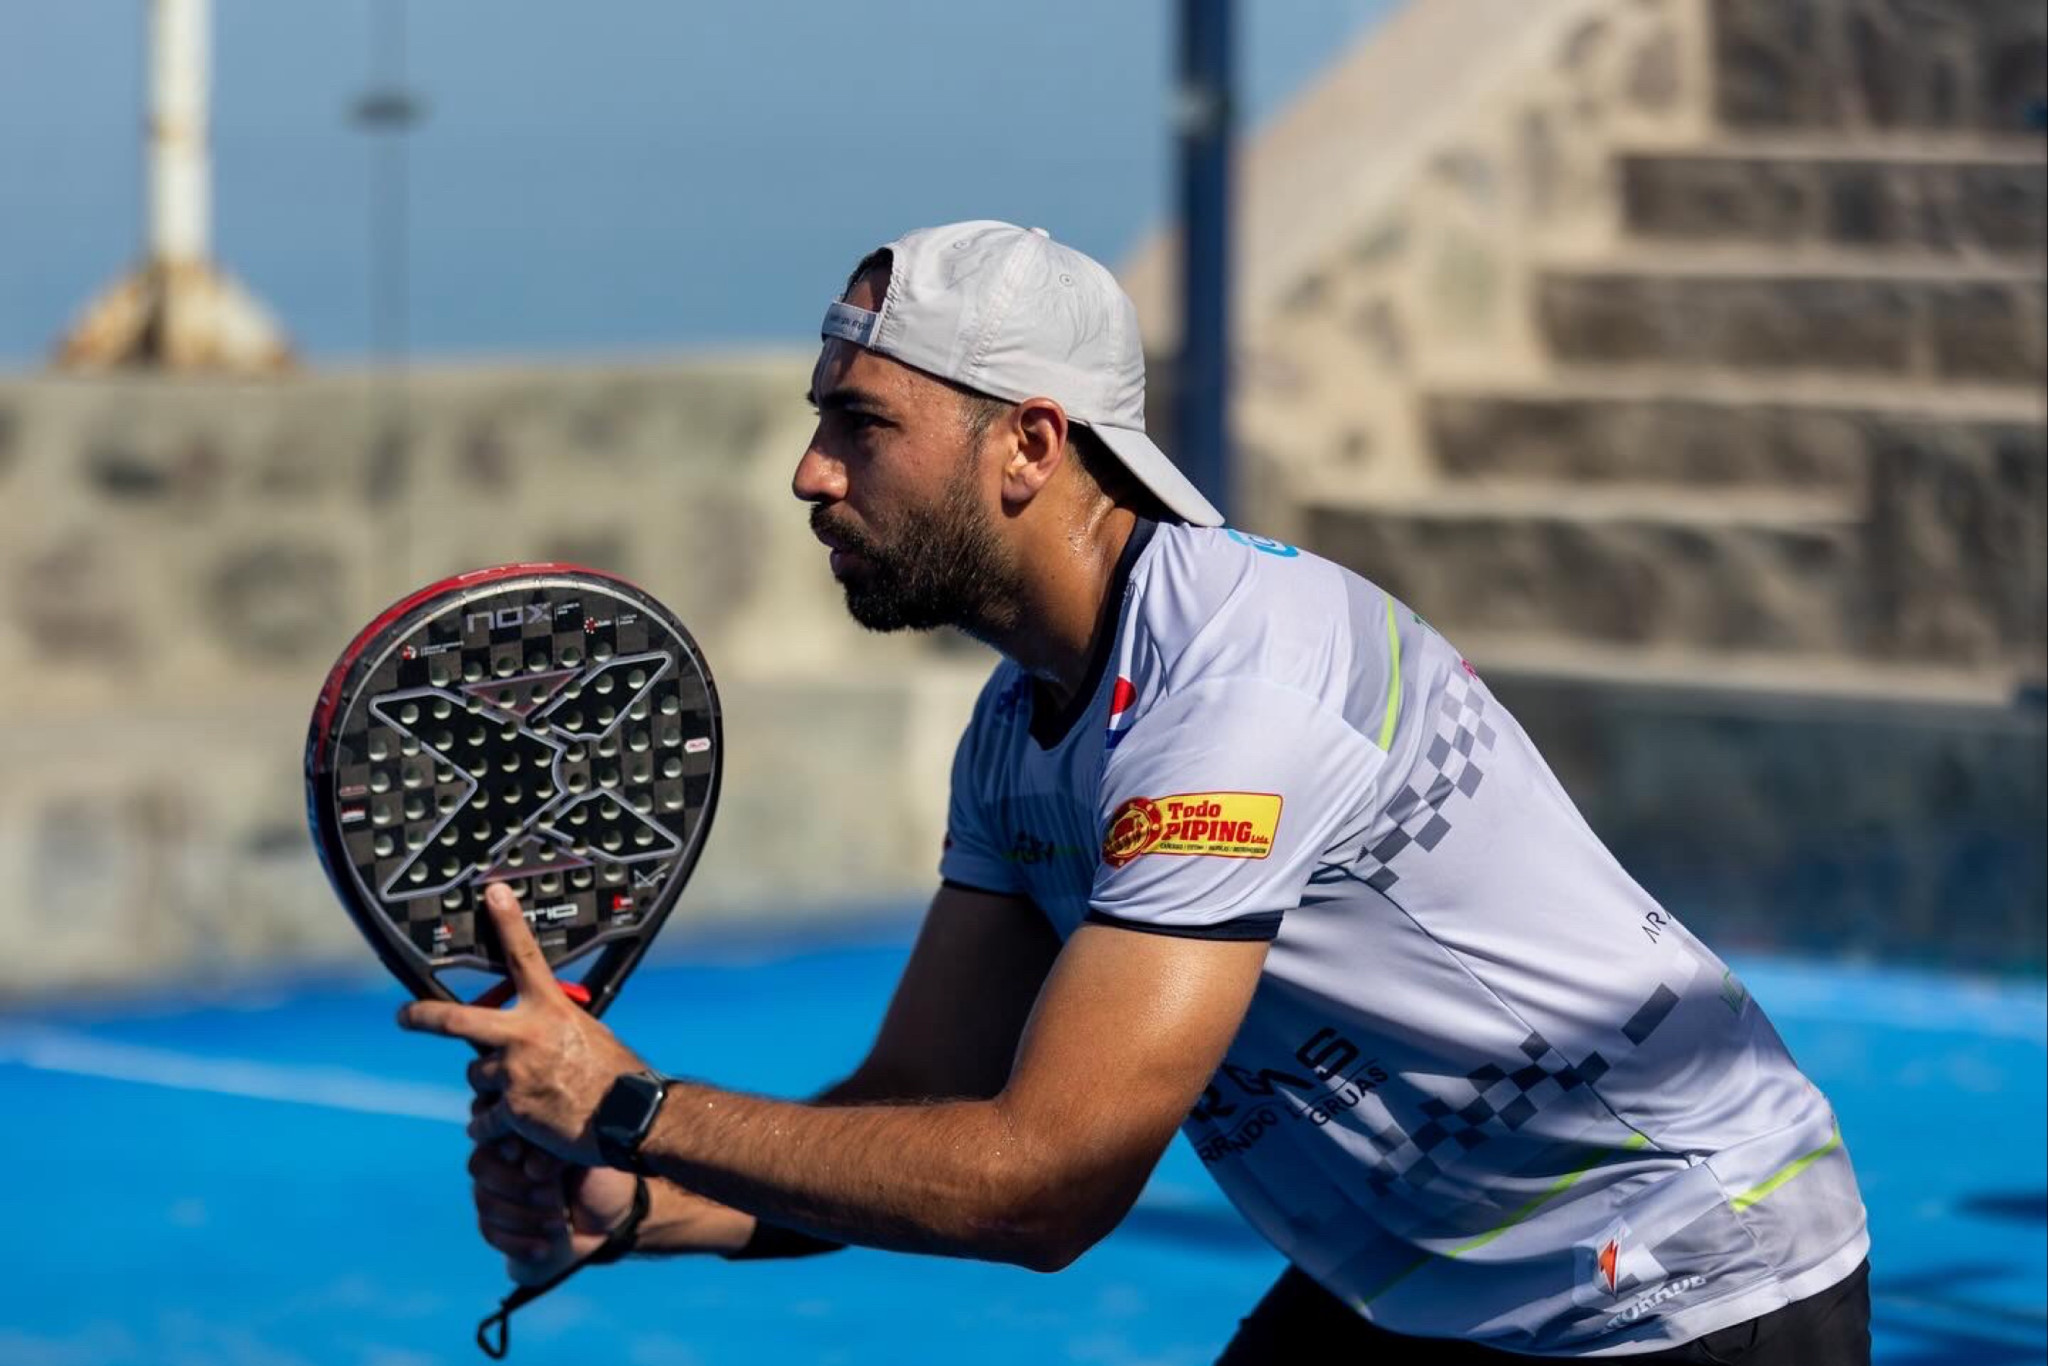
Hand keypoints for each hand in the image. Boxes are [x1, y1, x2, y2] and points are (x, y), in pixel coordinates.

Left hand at [397, 881, 651, 1164]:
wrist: (630, 1115)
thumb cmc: (616, 1075)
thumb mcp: (590, 1032)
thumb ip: (553, 1026)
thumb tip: (534, 1031)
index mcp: (551, 1009)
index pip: (524, 956)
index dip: (507, 921)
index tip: (493, 896)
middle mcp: (525, 1035)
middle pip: (456, 1020)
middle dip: (423, 1017)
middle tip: (405, 1016)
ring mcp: (513, 1072)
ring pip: (476, 1075)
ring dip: (491, 1087)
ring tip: (523, 1097)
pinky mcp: (511, 1110)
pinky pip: (484, 1119)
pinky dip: (494, 1127)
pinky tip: (515, 1131)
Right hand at [469, 1126, 640, 1285]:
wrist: (607, 1215)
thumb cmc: (597, 1175)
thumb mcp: (584, 1155)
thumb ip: (554, 1151)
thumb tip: (530, 1166)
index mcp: (520, 1133)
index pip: (491, 1131)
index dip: (504, 1145)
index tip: (522, 1154)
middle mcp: (499, 1159)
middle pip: (481, 1167)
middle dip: (518, 1185)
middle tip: (554, 1196)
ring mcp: (493, 1192)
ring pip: (487, 1203)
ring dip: (524, 1217)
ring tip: (559, 1223)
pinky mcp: (495, 1224)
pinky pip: (492, 1233)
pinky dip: (520, 1243)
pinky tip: (544, 1248)